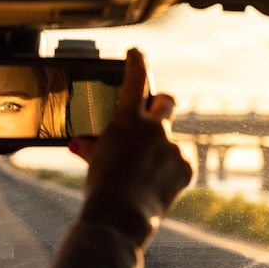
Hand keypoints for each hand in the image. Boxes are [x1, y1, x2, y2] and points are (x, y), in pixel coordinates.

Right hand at [68, 48, 192, 246]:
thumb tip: (81, 144)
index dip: (137, 62)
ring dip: (160, 149)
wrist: (120, 214)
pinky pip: (180, 162)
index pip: (135, 79)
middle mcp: (154, 127)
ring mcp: (173, 146)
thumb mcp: (95, 161)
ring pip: (171, 139)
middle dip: (161, 102)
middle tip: (155, 109)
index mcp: (127, 120)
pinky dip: (169, 170)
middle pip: (166, 101)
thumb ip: (94, 147)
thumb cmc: (101, 186)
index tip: (137, 52)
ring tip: (144, 173)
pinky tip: (156, 185)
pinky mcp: (187, 166)